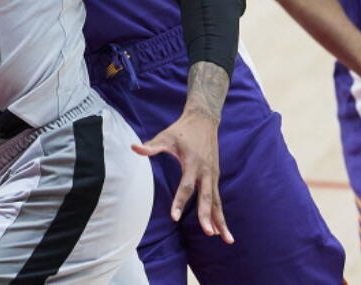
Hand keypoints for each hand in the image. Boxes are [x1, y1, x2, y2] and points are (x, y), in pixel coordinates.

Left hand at [134, 109, 233, 243]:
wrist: (204, 119)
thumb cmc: (182, 129)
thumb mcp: (166, 136)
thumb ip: (152, 145)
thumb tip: (134, 148)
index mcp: (193, 163)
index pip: (186, 186)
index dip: (179, 202)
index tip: (174, 217)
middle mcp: (206, 171)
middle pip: (206, 197)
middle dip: (208, 216)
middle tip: (208, 233)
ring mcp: (213, 175)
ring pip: (216, 201)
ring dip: (221, 220)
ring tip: (226, 240)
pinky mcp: (215, 177)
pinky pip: (218, 199)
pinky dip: (220, 213)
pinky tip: (221, 230)